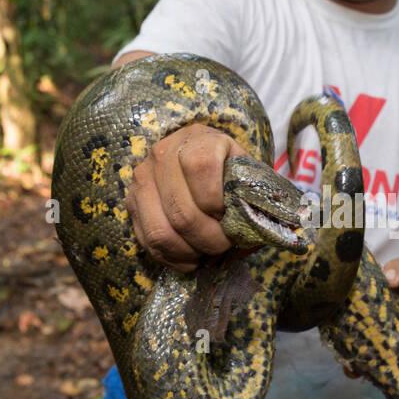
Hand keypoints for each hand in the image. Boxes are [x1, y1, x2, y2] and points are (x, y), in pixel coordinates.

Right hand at [127, 123, 251, 272]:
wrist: (200, 159)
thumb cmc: (229, 171)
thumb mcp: (247, 174)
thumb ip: (256, 197)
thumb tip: (268, 234)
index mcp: (198, 140)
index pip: (201, 169)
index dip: (217, 202)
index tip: (229, 215)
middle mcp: (162, 154)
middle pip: (182, 212)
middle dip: (209, 239)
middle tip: (224, 245)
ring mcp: (142, 179)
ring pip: (161, 233)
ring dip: (190, 252)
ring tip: (207, 253)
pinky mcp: (131, 203)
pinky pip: (148, 243)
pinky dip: (173, 259)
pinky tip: (191, 257)